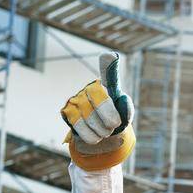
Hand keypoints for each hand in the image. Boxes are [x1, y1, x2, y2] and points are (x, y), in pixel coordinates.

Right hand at [61, 52, 134, 170]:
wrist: (99, 134)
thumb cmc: (114, 120)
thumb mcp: (124, 115)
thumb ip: (126, 108)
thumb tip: (122, 99)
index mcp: (107, 85)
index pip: (109, 73)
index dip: (109, 65)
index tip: (111, 56)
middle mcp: (90, 87)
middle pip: (99, 99)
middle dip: (108, 117)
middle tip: (113, 126)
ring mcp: (76, 98)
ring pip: (89, 116)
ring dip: (101, 130)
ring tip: (105, 132)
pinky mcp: (66, 111)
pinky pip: (80, 126)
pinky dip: (91, 136)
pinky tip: (96, 136)